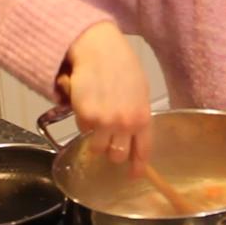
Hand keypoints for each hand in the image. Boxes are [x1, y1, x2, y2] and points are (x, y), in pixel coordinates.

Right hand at [59, 22, 152, 172]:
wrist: (100, 50)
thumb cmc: (121, 65)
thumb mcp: (140, 91)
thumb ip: (138, 114)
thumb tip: (133, 133)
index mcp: (143, 117)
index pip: (143, 151)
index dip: (137, 166)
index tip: (134, 174)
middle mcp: (125, 123)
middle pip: (117, 156)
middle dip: (111, 151)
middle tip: (107, 139)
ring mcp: (105, 121)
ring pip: (96, 147)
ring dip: (94, 137)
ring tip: (95, 118)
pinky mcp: (85, 116)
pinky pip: (82, 129)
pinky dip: (83, 121)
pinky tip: (87, 103)